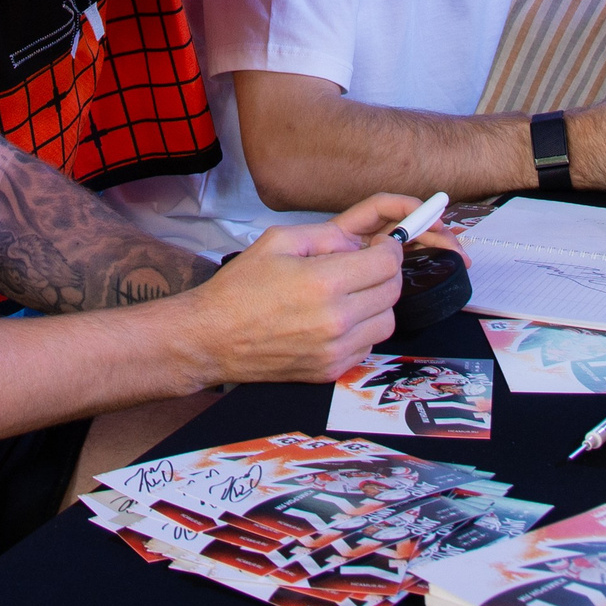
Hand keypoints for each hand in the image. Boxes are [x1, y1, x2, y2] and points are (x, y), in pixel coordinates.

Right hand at [194, 197, 405, 384]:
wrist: (212, 338)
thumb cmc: (240, 288)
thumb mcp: (278, 241)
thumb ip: (326, 235)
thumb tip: (360, 242)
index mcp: (323, 282)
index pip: (386, 263)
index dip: (389, 248)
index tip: (381, 245)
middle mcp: (335, 320)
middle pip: (392, 291)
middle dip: (386, 272)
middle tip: (368, 265)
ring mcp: (335, 350)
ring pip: (387, 321)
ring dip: (378, 303)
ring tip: (353, 293)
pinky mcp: (330, 370)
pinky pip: (368, 345)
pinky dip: (363, 329)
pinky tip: (339, 318)